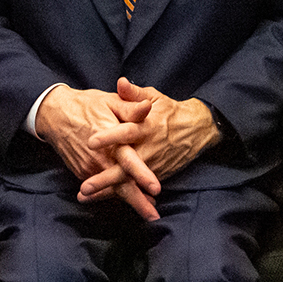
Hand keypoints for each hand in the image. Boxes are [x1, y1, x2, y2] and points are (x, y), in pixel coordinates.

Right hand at [36, 83, 162, 218]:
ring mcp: (90, 167)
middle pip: (120, 184)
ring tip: (149, 212)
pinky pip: (102, 186)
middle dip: (138, 201)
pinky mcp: (83, 172)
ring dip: (131, 201)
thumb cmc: (87, 106)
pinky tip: (132, 200)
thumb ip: (130, 108)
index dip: (141, 174)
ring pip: (112, 189)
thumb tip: (148, 106)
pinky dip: (116, 194)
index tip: (156, 188)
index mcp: (109, 137)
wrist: (55, 114)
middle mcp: (99, 157)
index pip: (127, 159)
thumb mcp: (110, 102)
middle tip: (154, 216)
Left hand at [78, 78, 221, 208]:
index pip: (126, 132)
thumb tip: (120, 82)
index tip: (91, 141)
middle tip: (85, 186)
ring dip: (107, 191)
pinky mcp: (156, 175)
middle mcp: (149, 149)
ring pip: (129, 181)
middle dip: (105, 178)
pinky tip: (99, 199)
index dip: (110, 137)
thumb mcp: (154, 98)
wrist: (197, 130)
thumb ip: (134, 94)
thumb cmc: (169, 112)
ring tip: (85, 196)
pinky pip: (136, 187)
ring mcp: (153, 165)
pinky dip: (119, 194)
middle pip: (125, 166)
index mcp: (147, 127)